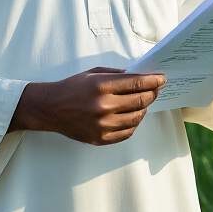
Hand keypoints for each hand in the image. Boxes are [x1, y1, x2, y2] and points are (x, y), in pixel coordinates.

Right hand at [10, 67, 164, 145]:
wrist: (50, 108)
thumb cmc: (72, 87)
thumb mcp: (94, 73)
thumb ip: (117, 74)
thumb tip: (140, 76)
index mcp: (101, 87)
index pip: (137, 83)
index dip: (154, 81)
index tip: (162, 79)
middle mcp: (103, 107)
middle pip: (140, 100)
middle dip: (152, 93)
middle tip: (156, 89)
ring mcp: (102, 125)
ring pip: (136, 118)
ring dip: (144, 108)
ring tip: (143, 102)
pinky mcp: (100, 138)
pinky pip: (127, 133)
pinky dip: (134, 124)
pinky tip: (132, 115)